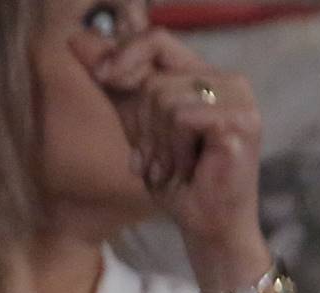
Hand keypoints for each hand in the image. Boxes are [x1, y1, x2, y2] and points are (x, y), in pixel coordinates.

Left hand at [79, 29, 265, 287]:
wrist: (208, 226)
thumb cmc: (179, 179)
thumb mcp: (139, 123)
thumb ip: (117, 83)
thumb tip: (77, 41)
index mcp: (208, 76)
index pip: (156, 39)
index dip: (124, 56)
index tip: (103, 79)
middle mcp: (230, 82)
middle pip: (156, 76)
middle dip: (143, 122)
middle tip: (153, 158)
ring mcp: (240, 102)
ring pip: (165, 97)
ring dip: (159, 141)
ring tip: (170, 168)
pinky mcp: (241, 124)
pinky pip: (183, 117)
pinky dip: (175, 149)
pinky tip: (186, 170)